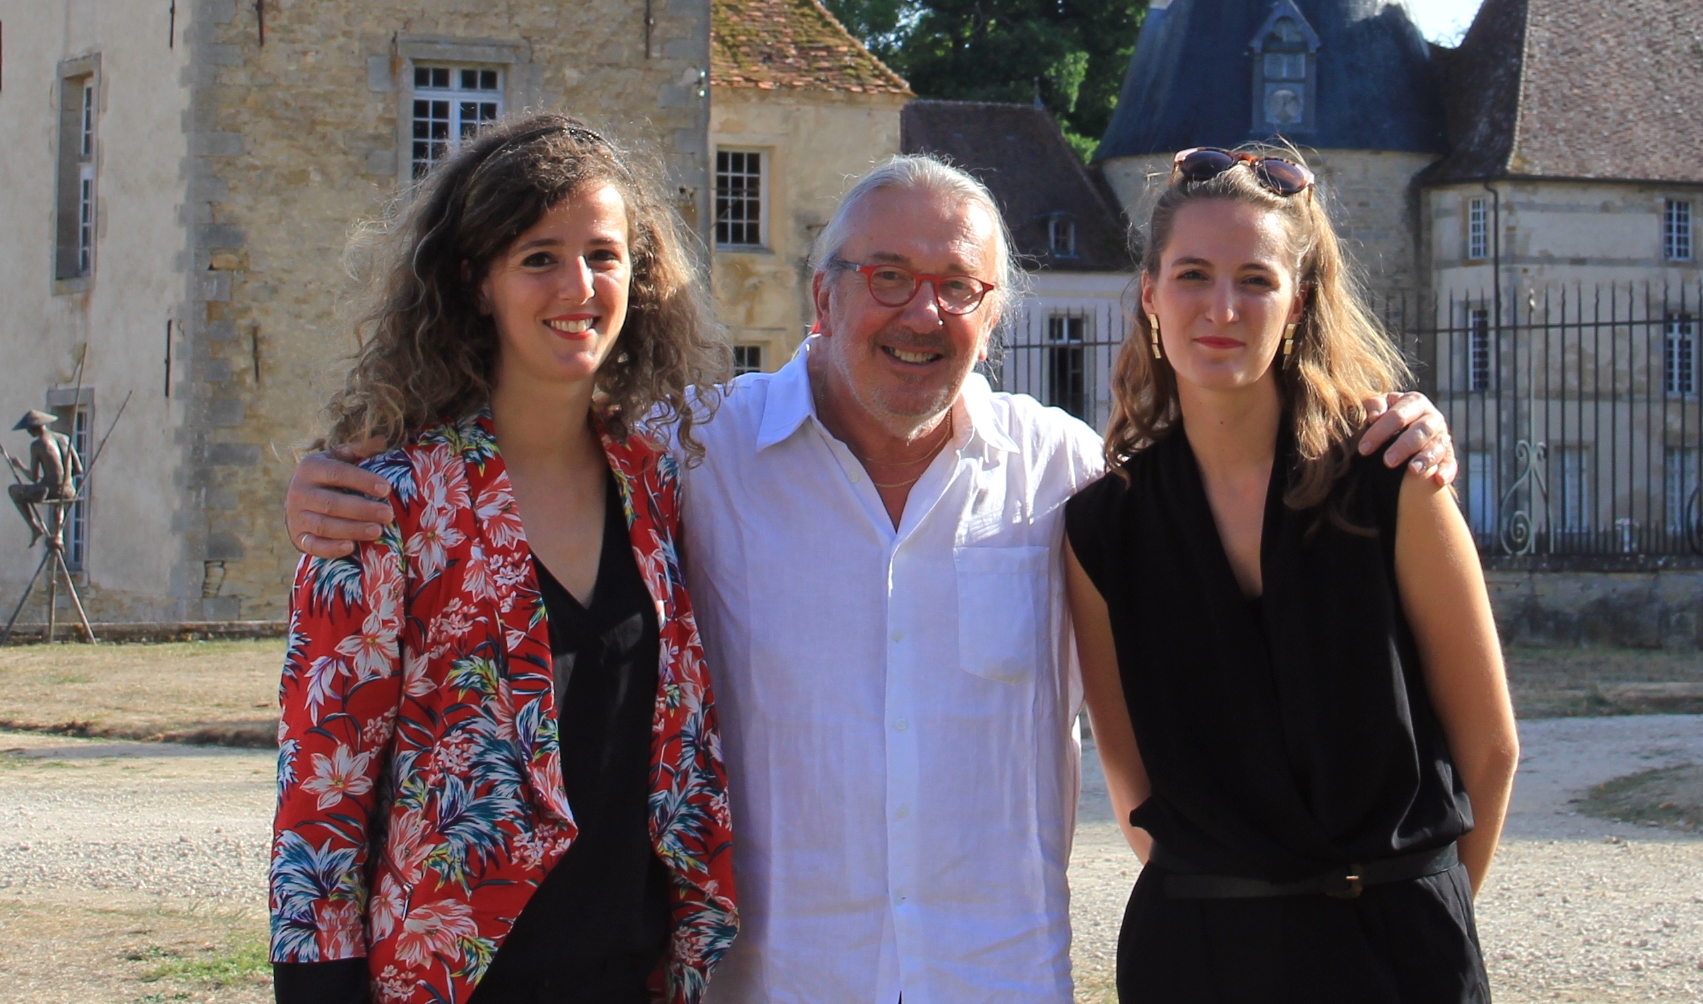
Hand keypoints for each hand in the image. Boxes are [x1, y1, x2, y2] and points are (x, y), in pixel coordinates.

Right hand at [284, 438, 393, 558]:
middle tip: (388, 515)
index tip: (386, 489)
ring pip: (324, 525)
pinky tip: (351, 547)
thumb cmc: (329, 476)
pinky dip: (330, 548)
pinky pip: (313, 545)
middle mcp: (299, 491)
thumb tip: (383, 440)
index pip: (337, 473)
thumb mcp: (338, 458)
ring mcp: (296, 515)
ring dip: (352, 529)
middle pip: (332, 503)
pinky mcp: (298, 536)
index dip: (362, 481)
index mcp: (310, 467)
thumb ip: (358, 450)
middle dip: (362, 510)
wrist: (299, 499)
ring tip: (378, 531)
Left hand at [1359, 392, 1456, 486]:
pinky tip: (1439, 480)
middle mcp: (1432, 417)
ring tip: (1413, 471)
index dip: (1380, 432)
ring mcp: (1442, 435)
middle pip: (1421, 430)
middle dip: (1404, 446)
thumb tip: (1374, 417)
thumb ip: (1375, 406)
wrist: (1406, 426)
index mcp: (1414, 402)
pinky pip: (1451, 463)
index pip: (1398, 415)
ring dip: (1426, 458)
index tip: (1363, 449)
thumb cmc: (1387, 417)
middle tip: (1388, 462)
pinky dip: (1447, 471)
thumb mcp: (1380, 406)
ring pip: (1438, 446)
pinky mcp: (1448, 454)